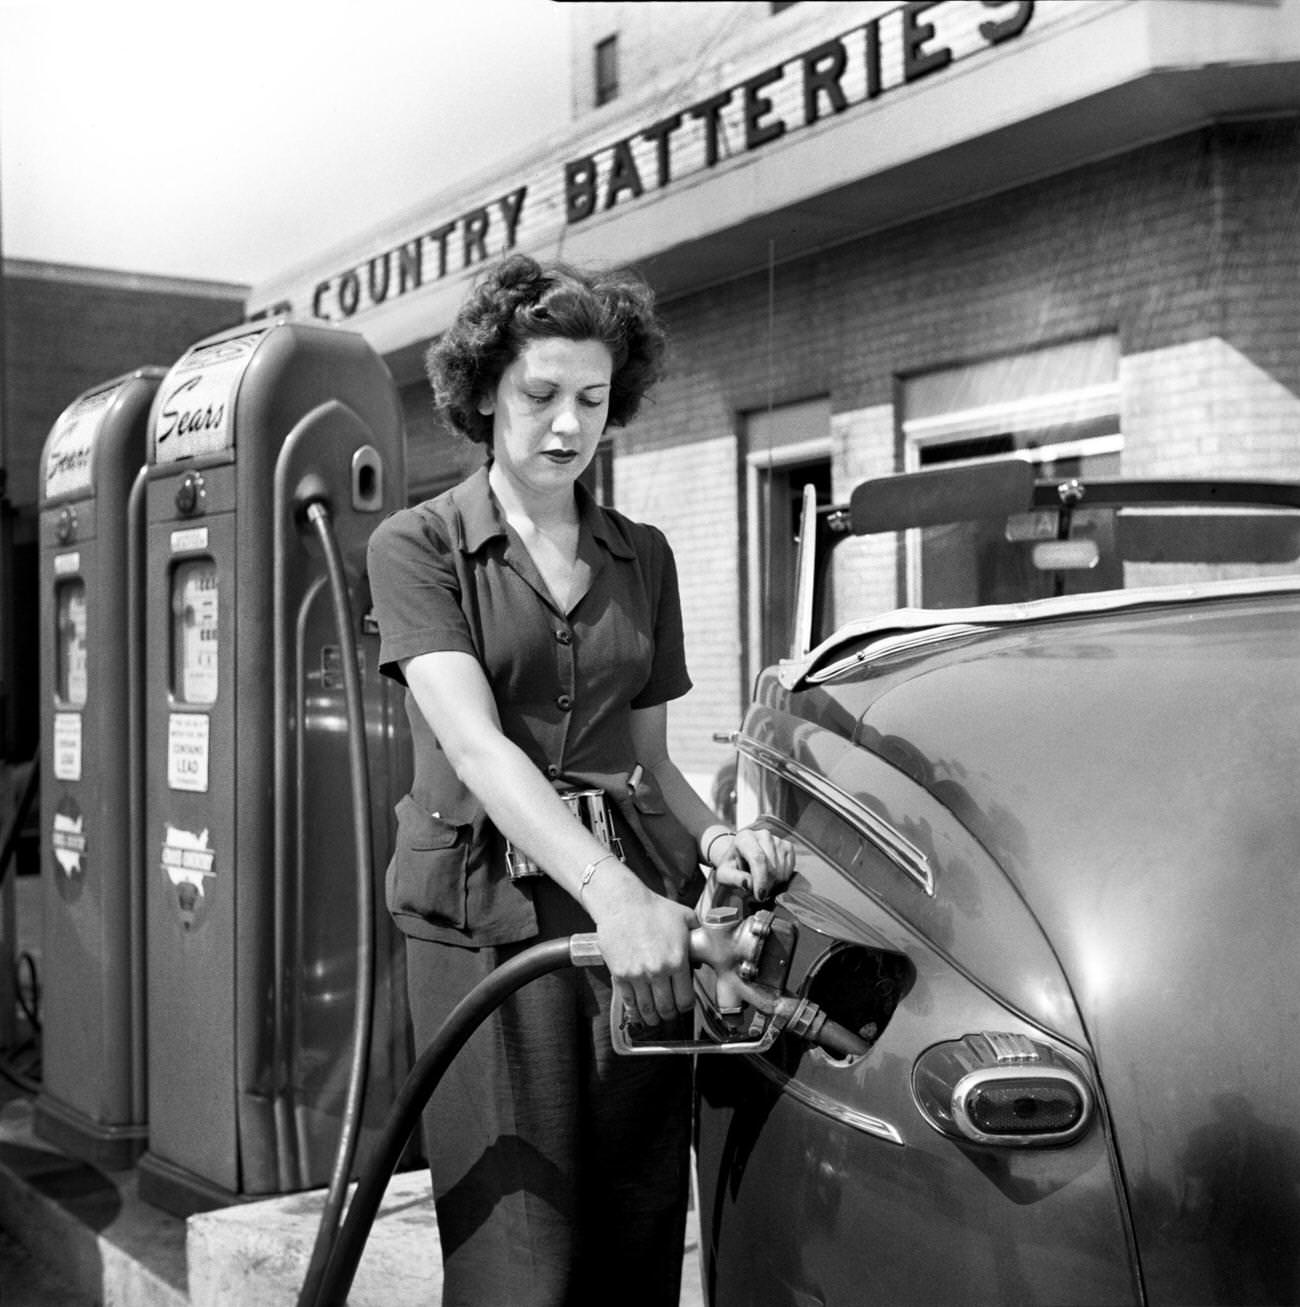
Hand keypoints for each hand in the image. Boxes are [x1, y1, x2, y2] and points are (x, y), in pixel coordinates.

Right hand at [587, 873, 699, 1026]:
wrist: (623, 903)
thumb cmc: (654, 908)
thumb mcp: (685, 918)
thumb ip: (698, 936)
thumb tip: (705, 952)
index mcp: (677, 960)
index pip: (685, 999)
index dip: (686, 1007)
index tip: (684, 1006)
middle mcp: (658, 971)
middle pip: (666, 1008)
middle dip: (669, 1015)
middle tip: (670, 1014)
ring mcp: (637, 974)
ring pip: (647, 1009)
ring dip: (652, 1018)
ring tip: (654, 1020)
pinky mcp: (620, 974)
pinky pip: (628, 1001)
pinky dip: (634, 1012)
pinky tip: (638, 1015)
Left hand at [712, 826, 795, 899]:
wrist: (741, 857)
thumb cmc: (732, 866)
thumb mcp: (725, 874)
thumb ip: (734, 879)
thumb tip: (748, 883)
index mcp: (744, 837)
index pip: (757, 858)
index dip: (760, 880)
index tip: (759, 896)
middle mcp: (763, 834)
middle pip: (771, 867)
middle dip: (766, 885)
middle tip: (757, 893)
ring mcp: (778, 839)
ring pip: (782, 870)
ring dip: (774, 883)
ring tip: (762, 883)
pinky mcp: (788, 847)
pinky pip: (790, 869)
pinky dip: (782, 878)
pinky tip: (771, 878)